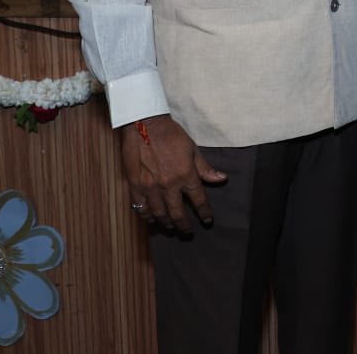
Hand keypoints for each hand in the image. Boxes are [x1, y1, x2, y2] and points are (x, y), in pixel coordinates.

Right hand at [121, 114, 226, 233]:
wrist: (144, 124)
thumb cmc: (171, 135)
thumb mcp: (192, 149)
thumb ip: (205, 168)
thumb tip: (222, 179)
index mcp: (186, 175)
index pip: (198, 200)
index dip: (204, 212)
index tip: (207, 220)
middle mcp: (169, 185)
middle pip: (178, 213)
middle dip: (184, 225)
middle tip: (187, 232)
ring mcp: (150, 187)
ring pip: (159, 214)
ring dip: (166, 224)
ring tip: (171, 228)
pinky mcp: (135, 185)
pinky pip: (141, 207)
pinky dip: (147, 216)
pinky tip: (151, 220)